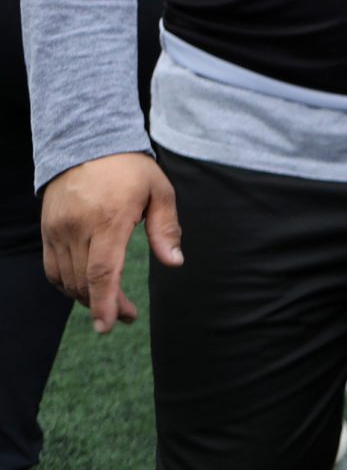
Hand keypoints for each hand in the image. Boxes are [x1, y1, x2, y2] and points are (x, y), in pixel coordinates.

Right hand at [40, 152, 181, 333]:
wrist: (86, 143)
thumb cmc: (130, 169)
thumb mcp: (159, 191)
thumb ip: (166, 229)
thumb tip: (175, 262)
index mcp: (109, 220)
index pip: (103, 271)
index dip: (105, 302)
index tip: (108, 325)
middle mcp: (78, 228)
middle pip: (85, 281)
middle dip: (104, 305)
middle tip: (125, 316)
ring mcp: (58, 230)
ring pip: (67, 279)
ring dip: (87, 297)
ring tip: (111, 303)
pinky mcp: (48, 231)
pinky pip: (53, 268)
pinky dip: (68, 284)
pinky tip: (87, 288)